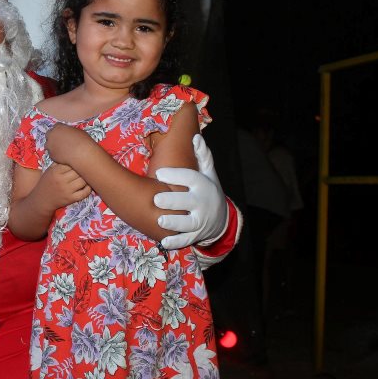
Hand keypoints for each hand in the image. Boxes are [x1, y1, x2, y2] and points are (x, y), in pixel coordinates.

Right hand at [36, 163, 91, 210]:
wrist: (41, 200)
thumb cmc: (46, 182)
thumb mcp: (49, 170)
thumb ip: (59, 162)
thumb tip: (71, 152)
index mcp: (56, 171)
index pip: (71, 163)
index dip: (77, 161)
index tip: (81, 160)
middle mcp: (62, 180)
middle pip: (79, 171)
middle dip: (83, 169)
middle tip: (88, 167)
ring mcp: (67, 190)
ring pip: (83, 181)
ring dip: (87, 178)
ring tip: (88, 175)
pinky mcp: (71, 199)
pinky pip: (85, 193)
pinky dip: (88, 188)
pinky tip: (87, 185)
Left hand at [45, 123, 91, 165]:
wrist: (82, 153)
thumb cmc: (83, 140)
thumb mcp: (77, 131)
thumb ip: (69, 131)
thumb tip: (68, 133)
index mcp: (58, 127)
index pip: (56, 126)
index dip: (60, 130)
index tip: (63, 133)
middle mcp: (51, 135)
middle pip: (49, 134)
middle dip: (53, 136)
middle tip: (60, 140)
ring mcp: (50, 145)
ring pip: (48, 144)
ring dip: (52, 146)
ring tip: (61, 149)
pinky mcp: (51, 155)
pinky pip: (52, 153)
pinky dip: (55, 154)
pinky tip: (62, 155)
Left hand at [153, 134, 227, 249]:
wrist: (220, 219)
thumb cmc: (208, 191)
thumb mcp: (208, 173)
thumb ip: (202, 156)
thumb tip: (196, 137)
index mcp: (203, 186)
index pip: (191, 179)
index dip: (176, 175)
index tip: (159, 173)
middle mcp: (202, 204)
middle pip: (189, 202)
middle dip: (173, 201)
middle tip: (156, 199)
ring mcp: (200, 221)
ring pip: (188, 223)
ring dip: (174, 223)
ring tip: (160, 220)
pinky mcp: (196, 235)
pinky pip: (186, 240)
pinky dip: (176, 242)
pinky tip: (164, 242)